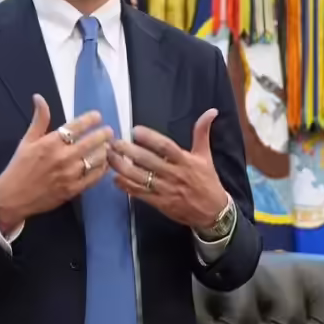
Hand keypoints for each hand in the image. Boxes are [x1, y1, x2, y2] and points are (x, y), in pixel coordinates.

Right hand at [0, 94, 113, 231]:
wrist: (13, 197)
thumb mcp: (27, 140)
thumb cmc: (19, 167)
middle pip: (90, 142)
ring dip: (104, 151)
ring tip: (108, 147)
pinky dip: (102, 169)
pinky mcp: (74, 189)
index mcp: (50, 143)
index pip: (76, 126)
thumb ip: (39, 119)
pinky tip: (105, 164)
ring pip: (96, 159)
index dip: (90, 119)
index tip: (98, 116)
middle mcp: (62, 157)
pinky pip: (94, 177)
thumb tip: (39, 97)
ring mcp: (70, 174)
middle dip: (103, 134)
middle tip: (109, 131)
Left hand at [106, 108, 226, 228]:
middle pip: (148, 161)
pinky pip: (140, 193)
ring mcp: (165, 190)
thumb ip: (202, 133)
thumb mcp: (205, 156)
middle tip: (114, 143)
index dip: (150, 138)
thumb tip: (211, 111)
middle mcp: (174, 174)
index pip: (166, 147)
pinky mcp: (160, 203)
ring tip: (110, 157)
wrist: (213, 211)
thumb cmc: (207, 181)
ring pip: (140, 178)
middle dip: (129, 151)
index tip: (135, 130)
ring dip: (123, 167)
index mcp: (185, 161)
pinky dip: (126, 186)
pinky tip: (115, 178)